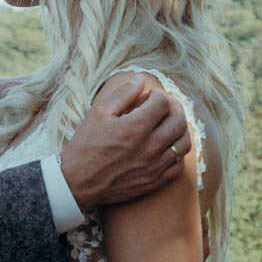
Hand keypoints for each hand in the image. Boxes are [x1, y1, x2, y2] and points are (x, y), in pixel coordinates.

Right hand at [58, 76, 189, 207]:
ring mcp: (154, 167)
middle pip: (179, 121)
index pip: (163, 102)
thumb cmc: (86, 145)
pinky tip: (167, 146)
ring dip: (180, 129)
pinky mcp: (155, 181)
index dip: (157, 95)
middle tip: (166, 105)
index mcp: (134, 128)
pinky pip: (178, 164)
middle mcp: (149, 148)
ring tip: (170, 124)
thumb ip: (123, 94)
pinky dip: (177, 152)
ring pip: (183, 143)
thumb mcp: (98, 113)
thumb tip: (141, 79)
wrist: (78, 182)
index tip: (149, 97)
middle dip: (174, 107)